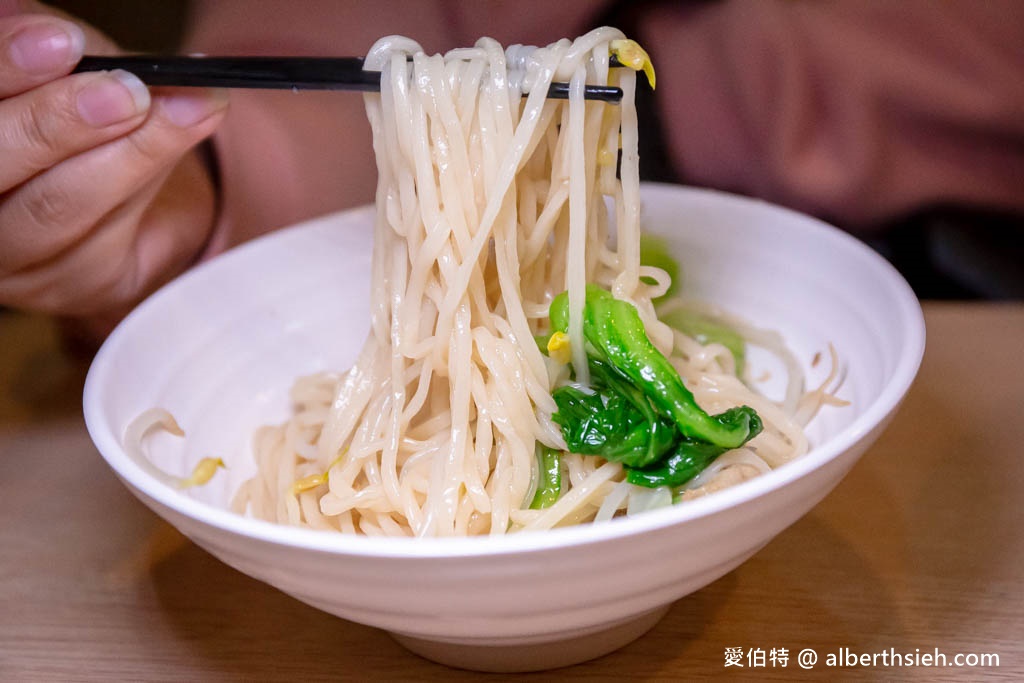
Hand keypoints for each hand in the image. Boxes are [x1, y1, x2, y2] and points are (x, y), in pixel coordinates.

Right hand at [0, 5, 228, 333]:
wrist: (137, 189)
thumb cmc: (83, 116)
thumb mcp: (63, 67)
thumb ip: (49, 50)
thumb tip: (49, 32)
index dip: (8, 69)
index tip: (64, 43)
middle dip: (60, 121)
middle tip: (127, 90)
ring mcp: (10, 256)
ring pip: (56, 208)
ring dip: (128, 155)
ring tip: (183, 108)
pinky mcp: (68, 285)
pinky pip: (106, 239)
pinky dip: (151, 181)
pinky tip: (186, 135)